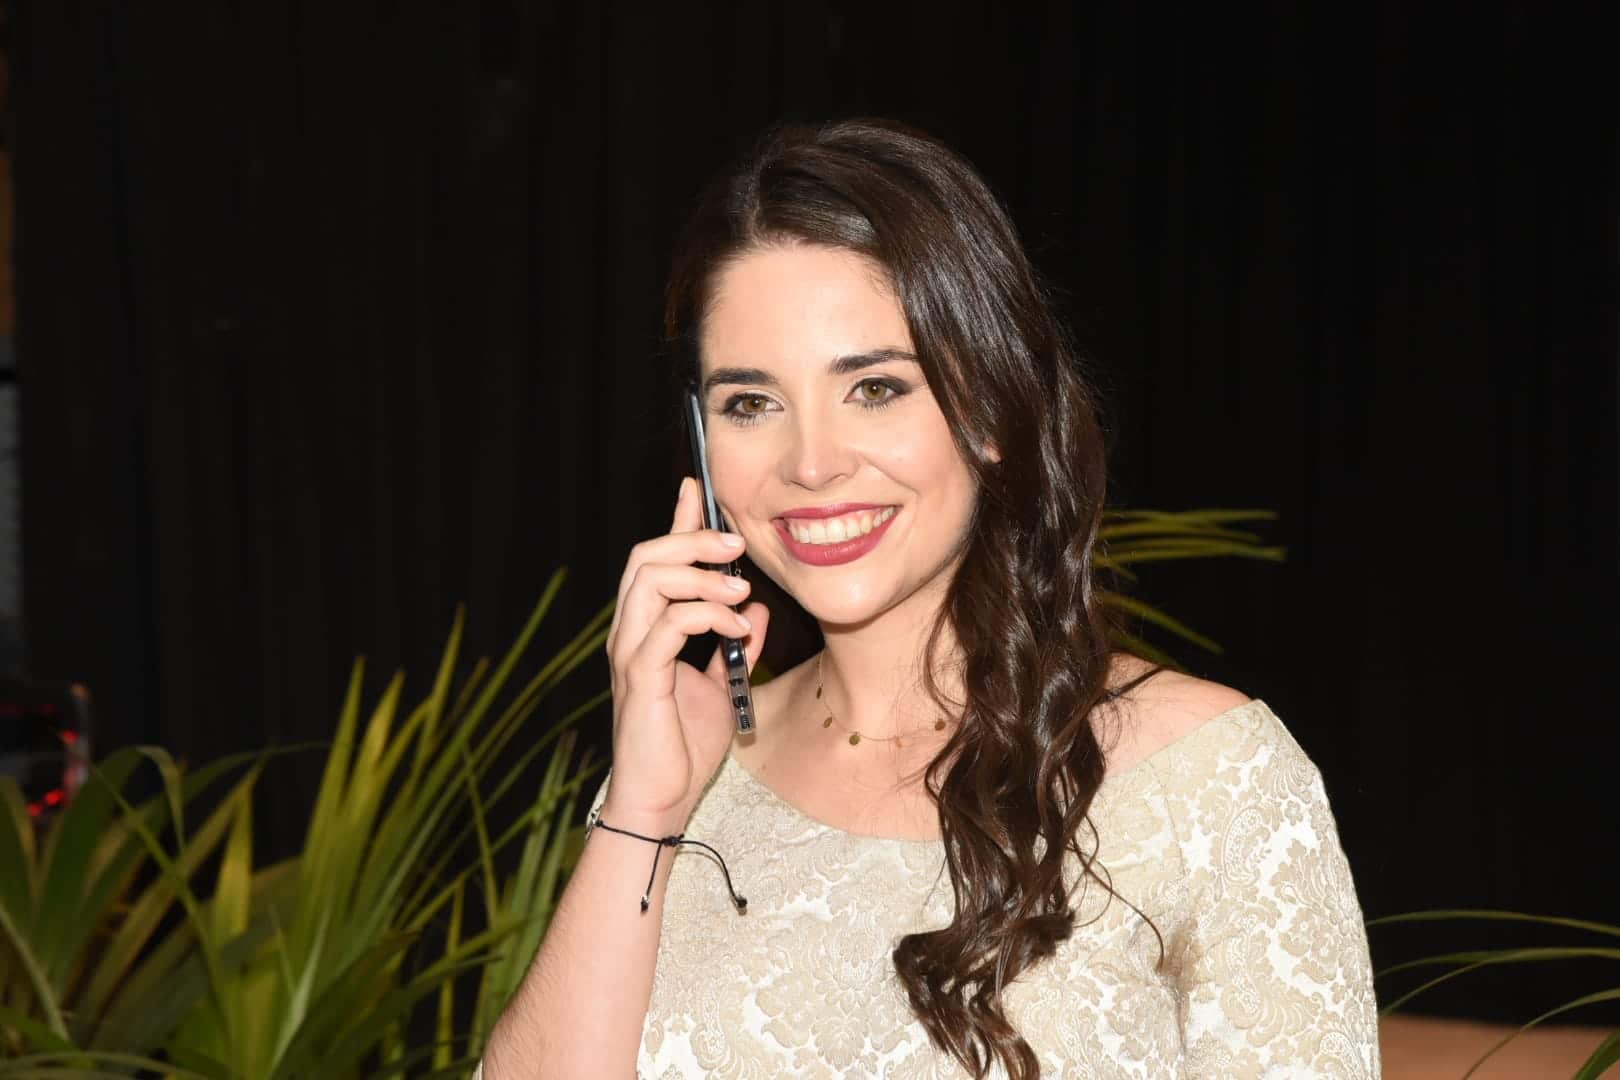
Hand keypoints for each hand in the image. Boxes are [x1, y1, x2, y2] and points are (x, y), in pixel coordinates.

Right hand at [601, 477, 769, 828]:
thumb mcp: (722, 687)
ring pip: (651, 580)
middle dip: (693, 538)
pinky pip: (668, 625)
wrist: (661, 803)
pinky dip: (709, 615)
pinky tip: (740, 629)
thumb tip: (759, 612)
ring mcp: (631, 653)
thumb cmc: (683, 750)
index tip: (698, 488)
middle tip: (738, 545)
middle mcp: (630, 634)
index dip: (676, 520)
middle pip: (646, 556)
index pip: (654, 560)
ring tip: (743, 590)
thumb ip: (735, 647)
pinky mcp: (640, 677)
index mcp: (646, 630)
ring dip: (704, 576)